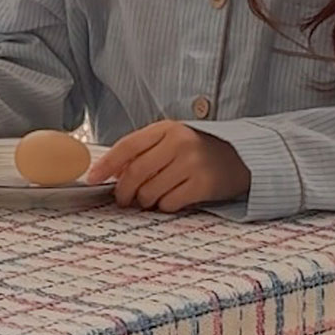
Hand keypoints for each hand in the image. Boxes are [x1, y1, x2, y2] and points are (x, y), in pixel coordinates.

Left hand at [84, 121, 250, 213]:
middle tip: (124, 200)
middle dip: (124, 192)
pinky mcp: (203, 184)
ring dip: (146, 201)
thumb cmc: (200, 151)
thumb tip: (112, 175)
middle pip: (135, 174)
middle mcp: (179, 143)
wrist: (242, 158)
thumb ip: (145, 151)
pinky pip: (169, 204)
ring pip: (149, 193)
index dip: (107, 165)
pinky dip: (166, 206)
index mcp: (167, 128)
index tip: (92, 179)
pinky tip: (174, 199)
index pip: (128, 146)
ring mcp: (192, 163)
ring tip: (154, 198)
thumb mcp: (173, 140)